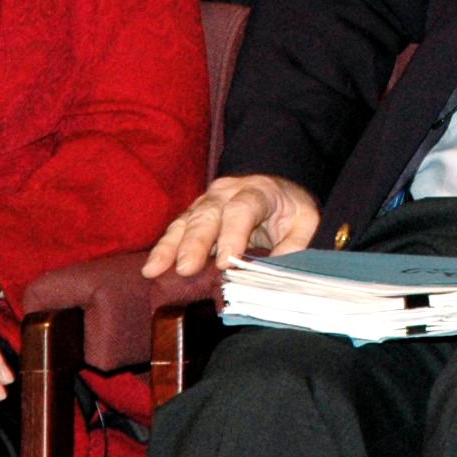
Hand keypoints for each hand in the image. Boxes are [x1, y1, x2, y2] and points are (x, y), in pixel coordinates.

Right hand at [144, 174, 319, 277]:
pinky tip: (151, 268)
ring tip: (155, 269)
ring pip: (186, 221)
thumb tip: (278, 268)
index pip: (243, 209)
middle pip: (208, 214)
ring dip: (170, 246)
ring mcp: (207, 201)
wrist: (275, 188)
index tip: (226, 262)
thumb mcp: (306, 221)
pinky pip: (176, 229)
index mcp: (258, 191)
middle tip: (185, 268)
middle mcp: (227, 192)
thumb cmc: (290, 209)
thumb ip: (295, 243)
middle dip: (195, 242)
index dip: (233, 234)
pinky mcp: (194, 214)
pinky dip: (164, 248)